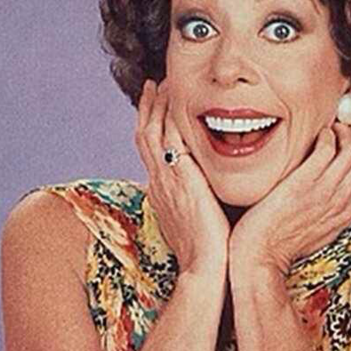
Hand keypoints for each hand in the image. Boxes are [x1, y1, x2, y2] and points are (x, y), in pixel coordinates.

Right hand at [135, 79, 230, 278]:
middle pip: (145, 134)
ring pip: (152, 131)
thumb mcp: (196, 221)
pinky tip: (177, 97)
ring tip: (163, 82)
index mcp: (162, 190)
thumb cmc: (206, 251)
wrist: (205, 268)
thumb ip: (197, 201)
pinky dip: (168, 115)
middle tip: (154, 84)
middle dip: (148, 107)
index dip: (151, 125)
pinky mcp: (178, 176)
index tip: (157, 106)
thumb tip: (206, 192)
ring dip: (156, 105)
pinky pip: (166, 137)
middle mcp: (158, 181)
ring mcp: (165, 178)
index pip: (151, 149)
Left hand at [229, 123, 350, 276]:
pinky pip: (327, 147)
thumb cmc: (279, 243)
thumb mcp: (316, 230)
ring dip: (343, 130)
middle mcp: (342, 200)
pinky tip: (313, 135)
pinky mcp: (304, 183)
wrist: (260, 257)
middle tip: (340, 126)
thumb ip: (329, 208)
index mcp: (347, 211)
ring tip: (328, 127)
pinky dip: (325, 134)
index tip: (348, 136)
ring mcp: (325, 192)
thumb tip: (330, 187)